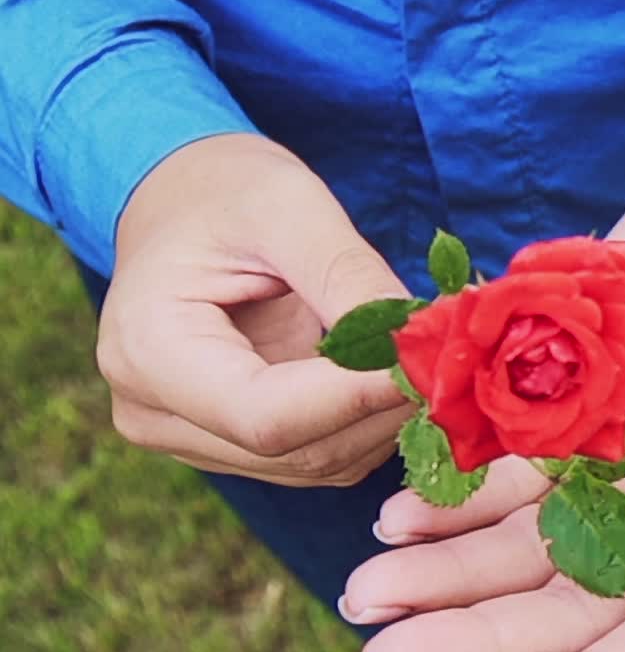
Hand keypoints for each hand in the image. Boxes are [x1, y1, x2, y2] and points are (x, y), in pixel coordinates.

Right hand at [98, 133, 413, 484]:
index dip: (360, 398)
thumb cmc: (225, 190)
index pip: (267, 418)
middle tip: (448, 351)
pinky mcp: (231, 445)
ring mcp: (191, 439)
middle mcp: (155, 414)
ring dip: (385, 417)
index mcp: (148, 352)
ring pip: (318, 462)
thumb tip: (418, 341)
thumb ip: (348, 276)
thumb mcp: (287, 206)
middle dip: (384, 406)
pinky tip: (391, 369)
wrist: (181, 203)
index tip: (431, 361)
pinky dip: (370, 420)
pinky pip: (320, 454)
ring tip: (422, 352)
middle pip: (298, 450)